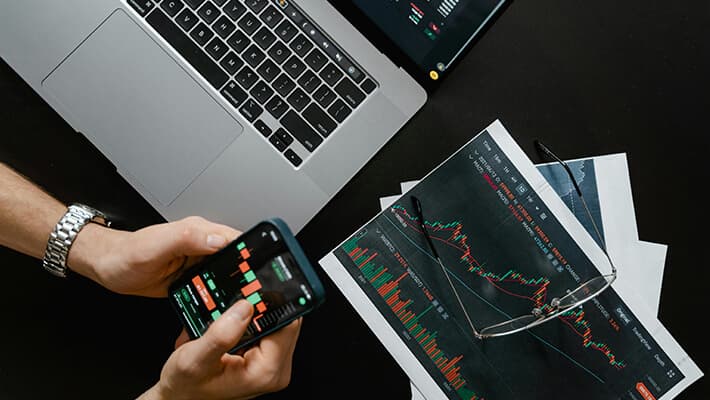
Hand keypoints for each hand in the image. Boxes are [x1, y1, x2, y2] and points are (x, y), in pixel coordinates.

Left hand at [69, 216, 239, 296]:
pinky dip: (220, 296)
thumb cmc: (126, 255)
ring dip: (236, 287)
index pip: (237, 239)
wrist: (108, 266)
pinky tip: (222, 307)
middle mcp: (204, 245)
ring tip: (241, 303)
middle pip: (238, 259)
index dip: (253, 253)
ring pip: (229, 274)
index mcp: (201, 232)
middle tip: (254, 293)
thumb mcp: (156, 246)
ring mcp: (199, 262)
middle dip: (249, 274)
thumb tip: (219, 239)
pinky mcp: (194, 277)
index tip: (262, 269)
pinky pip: (214, 286)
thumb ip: (187, 239)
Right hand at [139, 300, 301, 399]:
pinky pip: (268, 330)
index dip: (272, 302)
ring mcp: (272, 365)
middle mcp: (275, 370)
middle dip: (260, 309)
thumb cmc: (186, 386)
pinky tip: (231, 326)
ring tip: (228, 319)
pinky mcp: (266, 360)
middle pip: (284, 320)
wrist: (180, 396)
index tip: (252, 292)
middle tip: (233, 308)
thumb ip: (220, 335)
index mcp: (266, 371)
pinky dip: (251, 323)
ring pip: (276, 322)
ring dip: (254, 315)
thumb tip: (245, 308)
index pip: (288, 322)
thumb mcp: (194, 359)